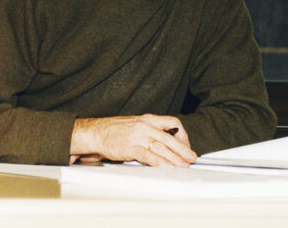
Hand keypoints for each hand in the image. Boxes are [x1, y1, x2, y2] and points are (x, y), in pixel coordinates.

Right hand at [69, 114, 195, 166]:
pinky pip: (149, 156)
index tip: (186, 144)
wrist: (95, 132)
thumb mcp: (135, 124)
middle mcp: (145, 126)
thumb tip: (165, 141)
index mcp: (148, 119)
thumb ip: (150, 130)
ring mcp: (138, 137)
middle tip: (191, 158)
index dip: (182, 134)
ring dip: (174, 159)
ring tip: (183, 166)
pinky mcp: (131, 148)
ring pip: (162, 148)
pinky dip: (159, 163)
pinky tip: (165, 167)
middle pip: (170, 138)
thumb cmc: (113, 130)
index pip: (172, 122)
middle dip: (183, 149)